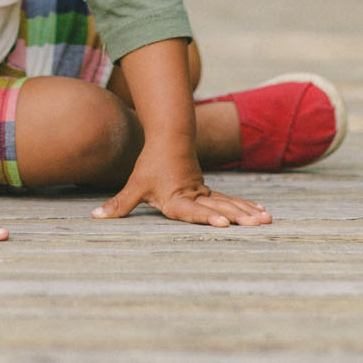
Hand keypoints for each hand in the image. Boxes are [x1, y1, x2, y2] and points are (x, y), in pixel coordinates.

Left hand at [91, 145, 270, 227]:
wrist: (168, 137)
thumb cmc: (151, 165)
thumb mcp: (135, 185)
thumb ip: (119, 205)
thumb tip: (95, 217)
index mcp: (176, 198)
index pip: (193, 211)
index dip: (207, 218)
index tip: (223, 224)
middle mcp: (194, 196)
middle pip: (219, 208)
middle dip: (239, 216)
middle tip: (258, 223)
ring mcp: (205, 193)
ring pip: (230, 202)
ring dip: (248, 211)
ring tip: (266, 220)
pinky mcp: (210, 191)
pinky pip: (231, 200)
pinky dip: (246, 206)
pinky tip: (262, 213)